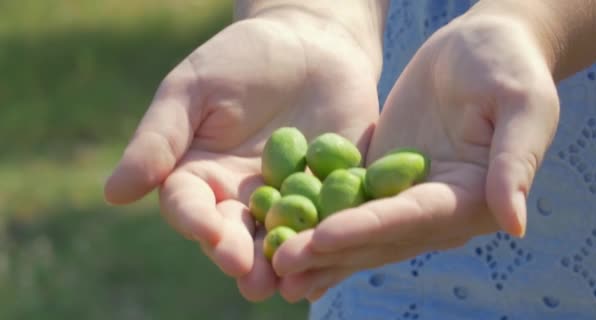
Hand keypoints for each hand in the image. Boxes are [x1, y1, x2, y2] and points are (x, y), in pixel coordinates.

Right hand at [103, 9, 381, 300]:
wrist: (308, 42)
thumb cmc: (240, 60)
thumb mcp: (193, 90)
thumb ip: (159, 140)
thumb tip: (113, 193)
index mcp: (200, 177)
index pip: (190, 206)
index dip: (197, 222)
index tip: (209, 233)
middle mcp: (240, 198)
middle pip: (235, 236)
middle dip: (242, 257)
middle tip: (252, 280)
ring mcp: (287, 200)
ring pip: (281, 240)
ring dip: (285, 264)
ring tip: (289, 282)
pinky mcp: (332, 195)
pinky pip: (330, 222)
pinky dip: (331, 242)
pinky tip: (335, 258)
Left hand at [273, 13, 559, 301]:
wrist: (482, 47)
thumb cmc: (508, 65)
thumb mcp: (521, 104)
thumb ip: (513, 162)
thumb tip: (514, 224)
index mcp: (470, 199)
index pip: (411, 218)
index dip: (367, 228)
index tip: (322, 237)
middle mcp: (434, 210)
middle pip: (377, 236)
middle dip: (328, 250)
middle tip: (278, 263)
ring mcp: (404, 197)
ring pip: (356, 230)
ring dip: (315, 248)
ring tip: (271, 262)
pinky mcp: (380, 178)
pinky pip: (344, 203)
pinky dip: (315, 219)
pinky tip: (280, 229)